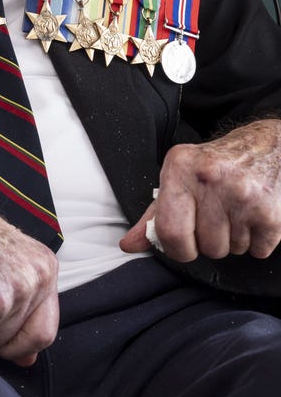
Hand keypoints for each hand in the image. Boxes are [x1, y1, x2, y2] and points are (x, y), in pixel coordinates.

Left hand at [120, 119, 280, 261]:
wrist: (267, 145)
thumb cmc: (217, 163)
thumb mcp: (179, 176)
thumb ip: (154, 214)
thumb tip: (129, 244)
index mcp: (180, 167)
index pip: (169, 231)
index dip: (177, 248)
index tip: (184, 243)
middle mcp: (210, 178)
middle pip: (205, 247)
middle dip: (210, 241)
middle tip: (217, 216)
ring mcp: (243, 195)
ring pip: (231, 250)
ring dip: (234, 239)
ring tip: (236, 211)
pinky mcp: (270, 212)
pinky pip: (258, 251)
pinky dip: (257, 241)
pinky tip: (254, 216)